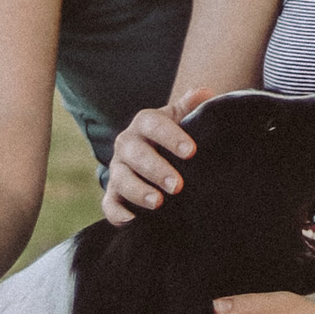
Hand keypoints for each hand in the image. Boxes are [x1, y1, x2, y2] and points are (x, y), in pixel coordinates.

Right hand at [104, 90, 209, 222]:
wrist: (157, 152)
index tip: (191, 152)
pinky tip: (132, 221)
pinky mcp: (113, 194)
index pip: (154, 125)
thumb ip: (192, 106)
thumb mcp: (183, 117)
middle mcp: (127, 144)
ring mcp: (118, 170)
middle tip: (177, 185)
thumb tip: (205, 92)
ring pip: (121, 179)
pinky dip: (117, 213)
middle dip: (156, 169)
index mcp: (144, 123)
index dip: (171, 137)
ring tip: (158, 202)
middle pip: (136, 154)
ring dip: (138, 191)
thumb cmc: (174, 136)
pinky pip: (109, 204)